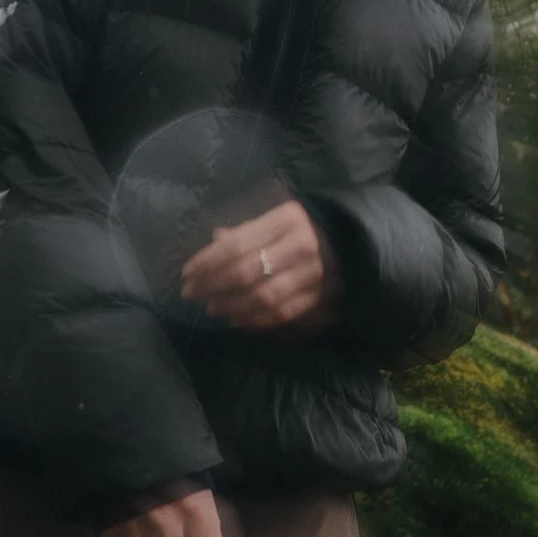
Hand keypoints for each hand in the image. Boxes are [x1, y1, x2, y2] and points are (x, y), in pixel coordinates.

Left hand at [180, 195, 342, 332]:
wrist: (351, 241)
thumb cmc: (302, 227)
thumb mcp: (274, 217)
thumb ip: (244, 230)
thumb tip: (213, 240)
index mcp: (286, 219)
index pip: (237, 244)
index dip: (207, 262)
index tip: (186, 273)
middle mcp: (301, 245)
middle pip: (246, 272)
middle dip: (212, 285)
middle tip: (190, 294)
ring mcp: (313, 273)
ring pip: (262, 296)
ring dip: (231, 305)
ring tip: (210, 308)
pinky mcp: (319, 295)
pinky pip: (281, 313)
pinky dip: (254, 319)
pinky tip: (235, 319)